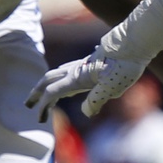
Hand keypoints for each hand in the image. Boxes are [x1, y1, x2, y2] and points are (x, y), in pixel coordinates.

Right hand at [25, 42, 145, 120]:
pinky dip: (60, 79)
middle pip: (47, 79)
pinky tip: (67, 84)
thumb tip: (86, 112)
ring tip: (45, 96)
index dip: (44, 106)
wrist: (135, 43)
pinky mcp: (91, 62)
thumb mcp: (112, 87)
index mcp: (77, 77)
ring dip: (46, 85)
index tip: (40, 119)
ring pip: (57, 74)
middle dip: (36, 93)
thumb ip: (96, 101)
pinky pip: (67, 71)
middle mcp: (76, 70)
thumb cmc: (125, 65)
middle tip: (28, 105)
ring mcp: (82, 64)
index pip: (52, 93)